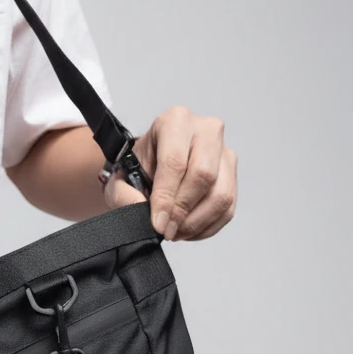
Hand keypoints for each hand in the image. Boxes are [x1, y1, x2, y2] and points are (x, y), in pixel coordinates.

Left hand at [103, 106, 237, 241]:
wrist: (152, 164)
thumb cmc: (138, 167)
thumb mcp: (120, 179)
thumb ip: (124, 196)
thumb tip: (145, 215)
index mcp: (174, 121)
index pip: (175, 162)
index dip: (167, 198)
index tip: (158, 224)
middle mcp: (205, 129)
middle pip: (204, 175)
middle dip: (183, 211)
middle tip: (167, 230)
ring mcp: (224, 151)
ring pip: (221, 194)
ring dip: (197, 222)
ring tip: (175, 232)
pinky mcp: (232, 174)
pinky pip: (228, 208)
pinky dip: (208, 226)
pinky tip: (188, 230)